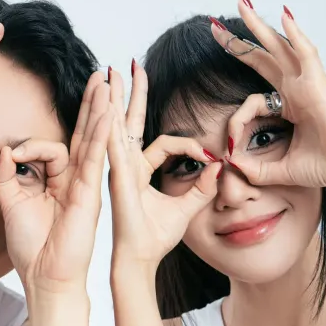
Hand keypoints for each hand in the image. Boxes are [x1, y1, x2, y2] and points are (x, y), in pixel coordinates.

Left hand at [0, 72, 111, 296]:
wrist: (45, 278)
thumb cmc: (31, 248)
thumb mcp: (8, 204)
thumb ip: (3, 175)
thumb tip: (3, 151)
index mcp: (57, 183)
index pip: (49, 149)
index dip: (28, 147)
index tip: (10, 158)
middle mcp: (74, 181)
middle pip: (83, 135)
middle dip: (89, 105)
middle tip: (99, 78)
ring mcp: (85, 186)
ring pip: (93, 141)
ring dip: (99, 110)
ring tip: (107, 83)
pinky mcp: (89, 195)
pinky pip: (94, 160)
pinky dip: (100, 136)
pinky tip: (106, 115)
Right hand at [107, 66, 221, 270]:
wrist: (140, 259)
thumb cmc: (156, 238)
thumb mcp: (187, 208)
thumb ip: (202, 187)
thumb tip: (218, 167)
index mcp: (140, 171)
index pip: (164, 143)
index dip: (189, 145)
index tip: (209, 156)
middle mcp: (126, 166)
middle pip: (128, 122)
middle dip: (128, 94)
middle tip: (128, 67)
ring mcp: (118, 170)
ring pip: (114, 126)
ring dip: (112, 98)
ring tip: (108, 73)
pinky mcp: (116, 178)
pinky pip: (113, 146)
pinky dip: (110, 125)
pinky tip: (107, 105)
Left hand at [212, 0, 325, 189]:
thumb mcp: (280, 170)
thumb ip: (254, 168)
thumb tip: (231, 162)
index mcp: (290, 105)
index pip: (252, 98)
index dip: (236, 118)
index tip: (229, 142)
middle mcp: (298, 89)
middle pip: (264, 57)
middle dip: (240, 41)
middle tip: (215, 27)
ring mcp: (308, 84)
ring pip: (281, 46)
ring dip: (260, 26)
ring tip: (242, 5)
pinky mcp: (319, 85)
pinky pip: (306, 53)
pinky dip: (296, 34)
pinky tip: (284, 15)